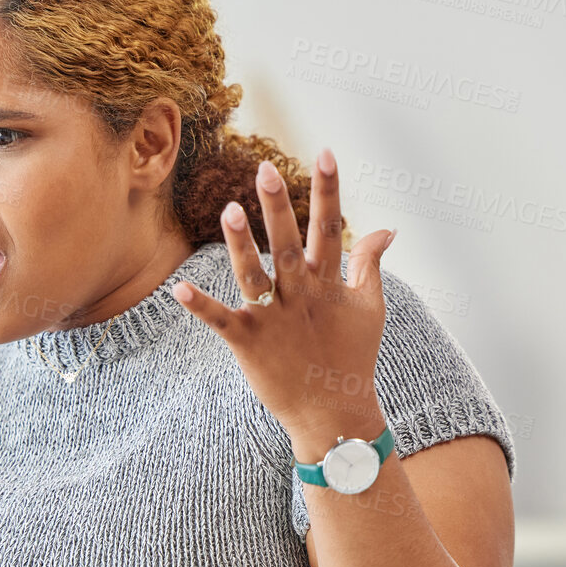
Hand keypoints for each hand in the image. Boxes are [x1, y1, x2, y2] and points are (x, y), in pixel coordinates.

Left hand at [170, 149, 395, 457]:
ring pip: (256, 275)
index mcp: (328, 282)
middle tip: (265, 169)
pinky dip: (202, 306)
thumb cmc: (350, 356)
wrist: (335, 413)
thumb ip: (370, 264)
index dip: (328, 191)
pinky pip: (223, 321)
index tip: (325, 153)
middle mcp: (302, 295)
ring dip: (242, 245)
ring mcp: (276, 318)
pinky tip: (179, 289)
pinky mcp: (251, 342)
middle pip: (290, 244)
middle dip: (280, 207)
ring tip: (229, 212)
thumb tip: (386, 228)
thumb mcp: (369, 307)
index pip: (331, 228)